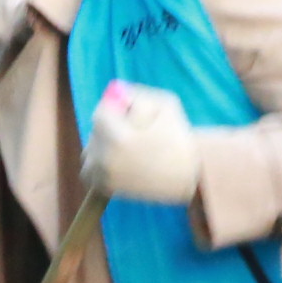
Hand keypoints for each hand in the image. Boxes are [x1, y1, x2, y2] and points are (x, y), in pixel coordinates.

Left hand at [85, 80, 200, 206]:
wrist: (192, 178)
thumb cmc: (180, 139)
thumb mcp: (165, 103)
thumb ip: (137, 94)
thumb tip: (115, 92)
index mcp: (118, 138)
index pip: (99, 113)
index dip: (113, 110)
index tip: (127, 113)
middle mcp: (106, 159)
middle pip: (94, 133)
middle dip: (109, 128)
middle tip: (131, 131)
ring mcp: (105, 177)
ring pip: (89, 153)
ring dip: (101, 146)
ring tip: (124, 147)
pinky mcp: (107, 190)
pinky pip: (90, 173)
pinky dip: (98, 165)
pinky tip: (118, 161)